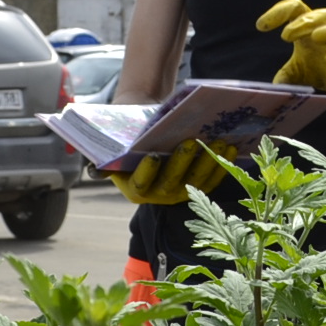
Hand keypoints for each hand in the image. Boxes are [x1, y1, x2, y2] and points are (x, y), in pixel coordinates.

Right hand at [109, 141, 235, 205]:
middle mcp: (157, 196)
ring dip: (209, 162)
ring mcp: (180, 192)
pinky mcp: (199, 186)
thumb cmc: (126, 133)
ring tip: (218, 141)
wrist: (146, 130)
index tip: (152, 154)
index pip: (140, 184)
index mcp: (133, 189)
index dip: (147, 171)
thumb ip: (102, 156)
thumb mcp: (111, 142)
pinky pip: (213, 178)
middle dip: (182, 162)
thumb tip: (95, 170)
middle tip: (189, 140)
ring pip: (197, 181)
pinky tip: (231, 146)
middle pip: (172, 182)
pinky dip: (222, 163)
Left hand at [257, 0, 325, 110]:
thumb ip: (283, 78)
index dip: (278, 12)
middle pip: (319, 15)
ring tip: (314, 37)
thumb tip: (269, 90)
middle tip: (285, 36)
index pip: (295, 8)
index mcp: (310, 27)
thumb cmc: (319, 71)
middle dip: (302, 22)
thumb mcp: (295, 74)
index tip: (260, 26)